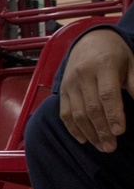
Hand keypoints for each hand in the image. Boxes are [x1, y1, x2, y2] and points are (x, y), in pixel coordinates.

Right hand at [58, 29, 133, 151]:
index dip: (113, 114)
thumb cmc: (116, 54)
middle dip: (102, 130)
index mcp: (103, 66)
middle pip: (91, 108)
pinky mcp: (63, 91)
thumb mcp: (131, 63)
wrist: (89, 41)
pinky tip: (84, 139)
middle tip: (111, 147)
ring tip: (102, 147)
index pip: (107, 94)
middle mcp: (83, 75)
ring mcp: (70, 84)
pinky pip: (65, 113)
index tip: (120, 131)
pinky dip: (73, 128)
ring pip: (77, 114)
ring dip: (89, 133)